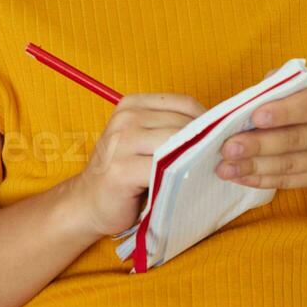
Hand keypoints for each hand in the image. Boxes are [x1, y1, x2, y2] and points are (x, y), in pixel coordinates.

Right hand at [68, 92, 205, 236]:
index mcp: (131, 104)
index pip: (183, 103)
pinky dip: (180, 177)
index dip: (208, 122)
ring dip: (195, 160)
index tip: (218, 141)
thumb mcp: (145, 141)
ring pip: (176, 144)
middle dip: (205, 142)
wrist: (88, 203)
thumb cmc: (124, 173)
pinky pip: (163, 169)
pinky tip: (185, 185)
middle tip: (218, 162)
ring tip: (204, 173)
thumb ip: (171, 129)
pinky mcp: (122, 170)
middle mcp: (125, 119)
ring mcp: (121, 143)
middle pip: (183, 124)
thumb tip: (218, 129)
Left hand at [217, 73, 306, 188]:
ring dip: (255, 168)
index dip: (283, 112)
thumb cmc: (306, 99)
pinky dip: (263, 180)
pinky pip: (292, 180)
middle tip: (228, 149)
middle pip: (297, 139)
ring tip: (225, 168)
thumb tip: (246, 103)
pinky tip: (240, 177)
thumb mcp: (298, 84)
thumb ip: (276, 87)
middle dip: (259, 145)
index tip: (255, 117)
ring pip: (291, 164)